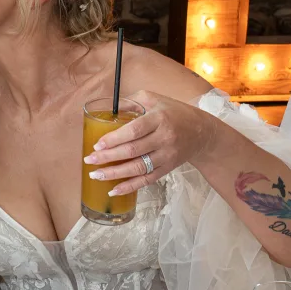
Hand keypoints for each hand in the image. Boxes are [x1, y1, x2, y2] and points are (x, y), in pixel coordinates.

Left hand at [82, 90, 216, 195]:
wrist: (202, 132)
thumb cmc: (174, 112)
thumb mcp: (154, 99)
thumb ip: (131, 102)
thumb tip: (107, 109)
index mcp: (159, 119)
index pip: (134, 131)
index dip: (114, 139)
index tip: (97, 145)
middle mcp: (164, 138)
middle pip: (133, 151)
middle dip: (108, 157)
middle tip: (89, 161)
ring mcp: (167, 155)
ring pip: (139, 168)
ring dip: (115, 174)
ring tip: (95, 175)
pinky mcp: (168, 168)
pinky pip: (147, 180)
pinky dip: (130, 187)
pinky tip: (113, 190)